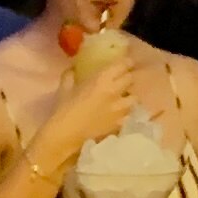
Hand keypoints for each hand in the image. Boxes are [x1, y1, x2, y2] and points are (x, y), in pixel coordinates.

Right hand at [43, 46, 169, 158]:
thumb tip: (72, 69)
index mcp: (102, 79)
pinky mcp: (120, 124)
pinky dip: (126, 113)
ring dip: (129, 96)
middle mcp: (115, 92)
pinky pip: (128, 115)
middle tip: (123, 79)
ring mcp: (119, 109)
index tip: (127, 62)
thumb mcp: (65, 88)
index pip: (123, 65)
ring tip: (124, 98)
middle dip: (128, 78)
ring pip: (134, 98)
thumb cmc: (63, 109)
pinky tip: (120, 115)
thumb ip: (70, 76)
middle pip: (131, 79)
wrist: (66, 134)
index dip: (127, 62)